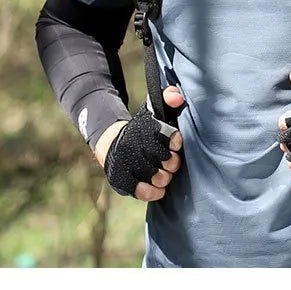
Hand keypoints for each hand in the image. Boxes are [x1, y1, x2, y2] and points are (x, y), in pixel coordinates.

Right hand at [99, 85, 184, 200]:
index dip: (175, 142)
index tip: (175, 145)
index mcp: (144, 127)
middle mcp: (133, 145)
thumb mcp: (153, 109)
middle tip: (171, 162)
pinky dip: (153, 192)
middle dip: (172, 163)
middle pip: (165, 160)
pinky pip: (141, 191)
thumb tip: (178, 98)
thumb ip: (168, 97)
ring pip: (156, 176)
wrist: (112, 142)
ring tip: (164, 174)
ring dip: (164, 178)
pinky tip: (158, 189)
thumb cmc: (141, 128)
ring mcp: (126, 163)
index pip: (168, 135)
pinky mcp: (120, 179)